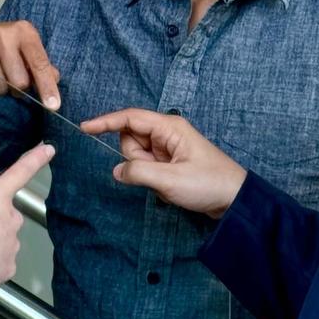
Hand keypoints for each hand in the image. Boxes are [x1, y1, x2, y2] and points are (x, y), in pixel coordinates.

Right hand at [0, 21, 60, 109]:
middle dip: (17, 89)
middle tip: (10, 81)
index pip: (39, 63)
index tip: (53, 106)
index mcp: (22, 30)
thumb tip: (54, 78)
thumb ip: (41, 66)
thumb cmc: (3, 53)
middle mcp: (1, 32)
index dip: (47, 87)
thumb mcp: (25, 54)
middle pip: (19, 81)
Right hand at [81, 109, 246, 218]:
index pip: (129, 118)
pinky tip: (172, 186)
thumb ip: (138, 172)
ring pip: (137, 155)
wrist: (234, 200)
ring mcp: (168, 148)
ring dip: (145, 171)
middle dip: (135, 158)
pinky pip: (148, 167)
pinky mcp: (170, 162)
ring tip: (168, 181)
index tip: (85, 128)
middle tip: (158, 173)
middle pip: (131, 138)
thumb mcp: (170, 180)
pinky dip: (153, 178)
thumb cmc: (208, 184)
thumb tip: (117, 171)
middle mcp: (167, 133)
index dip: (105, 122)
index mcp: (169, 127)